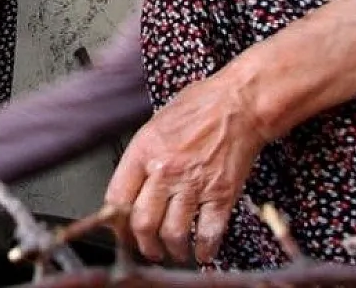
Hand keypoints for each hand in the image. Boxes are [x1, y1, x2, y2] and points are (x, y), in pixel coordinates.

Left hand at [102, 72, 267, 264]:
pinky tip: (202, 253)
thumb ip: (142, 156)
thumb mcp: (156, 124)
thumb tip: (131, 186)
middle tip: (147, 249)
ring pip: (172, 232)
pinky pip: (209, 232)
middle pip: (142, 222)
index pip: (117, 198)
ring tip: (173, 252)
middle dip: (142, 244)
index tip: (121, 231)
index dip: (116, 223)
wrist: (239, 104)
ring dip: (171, 250)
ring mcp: (194, 184)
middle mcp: (165, 170)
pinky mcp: (222, 193)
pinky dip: (205, 249)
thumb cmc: (200, 106)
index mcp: (144, 151)